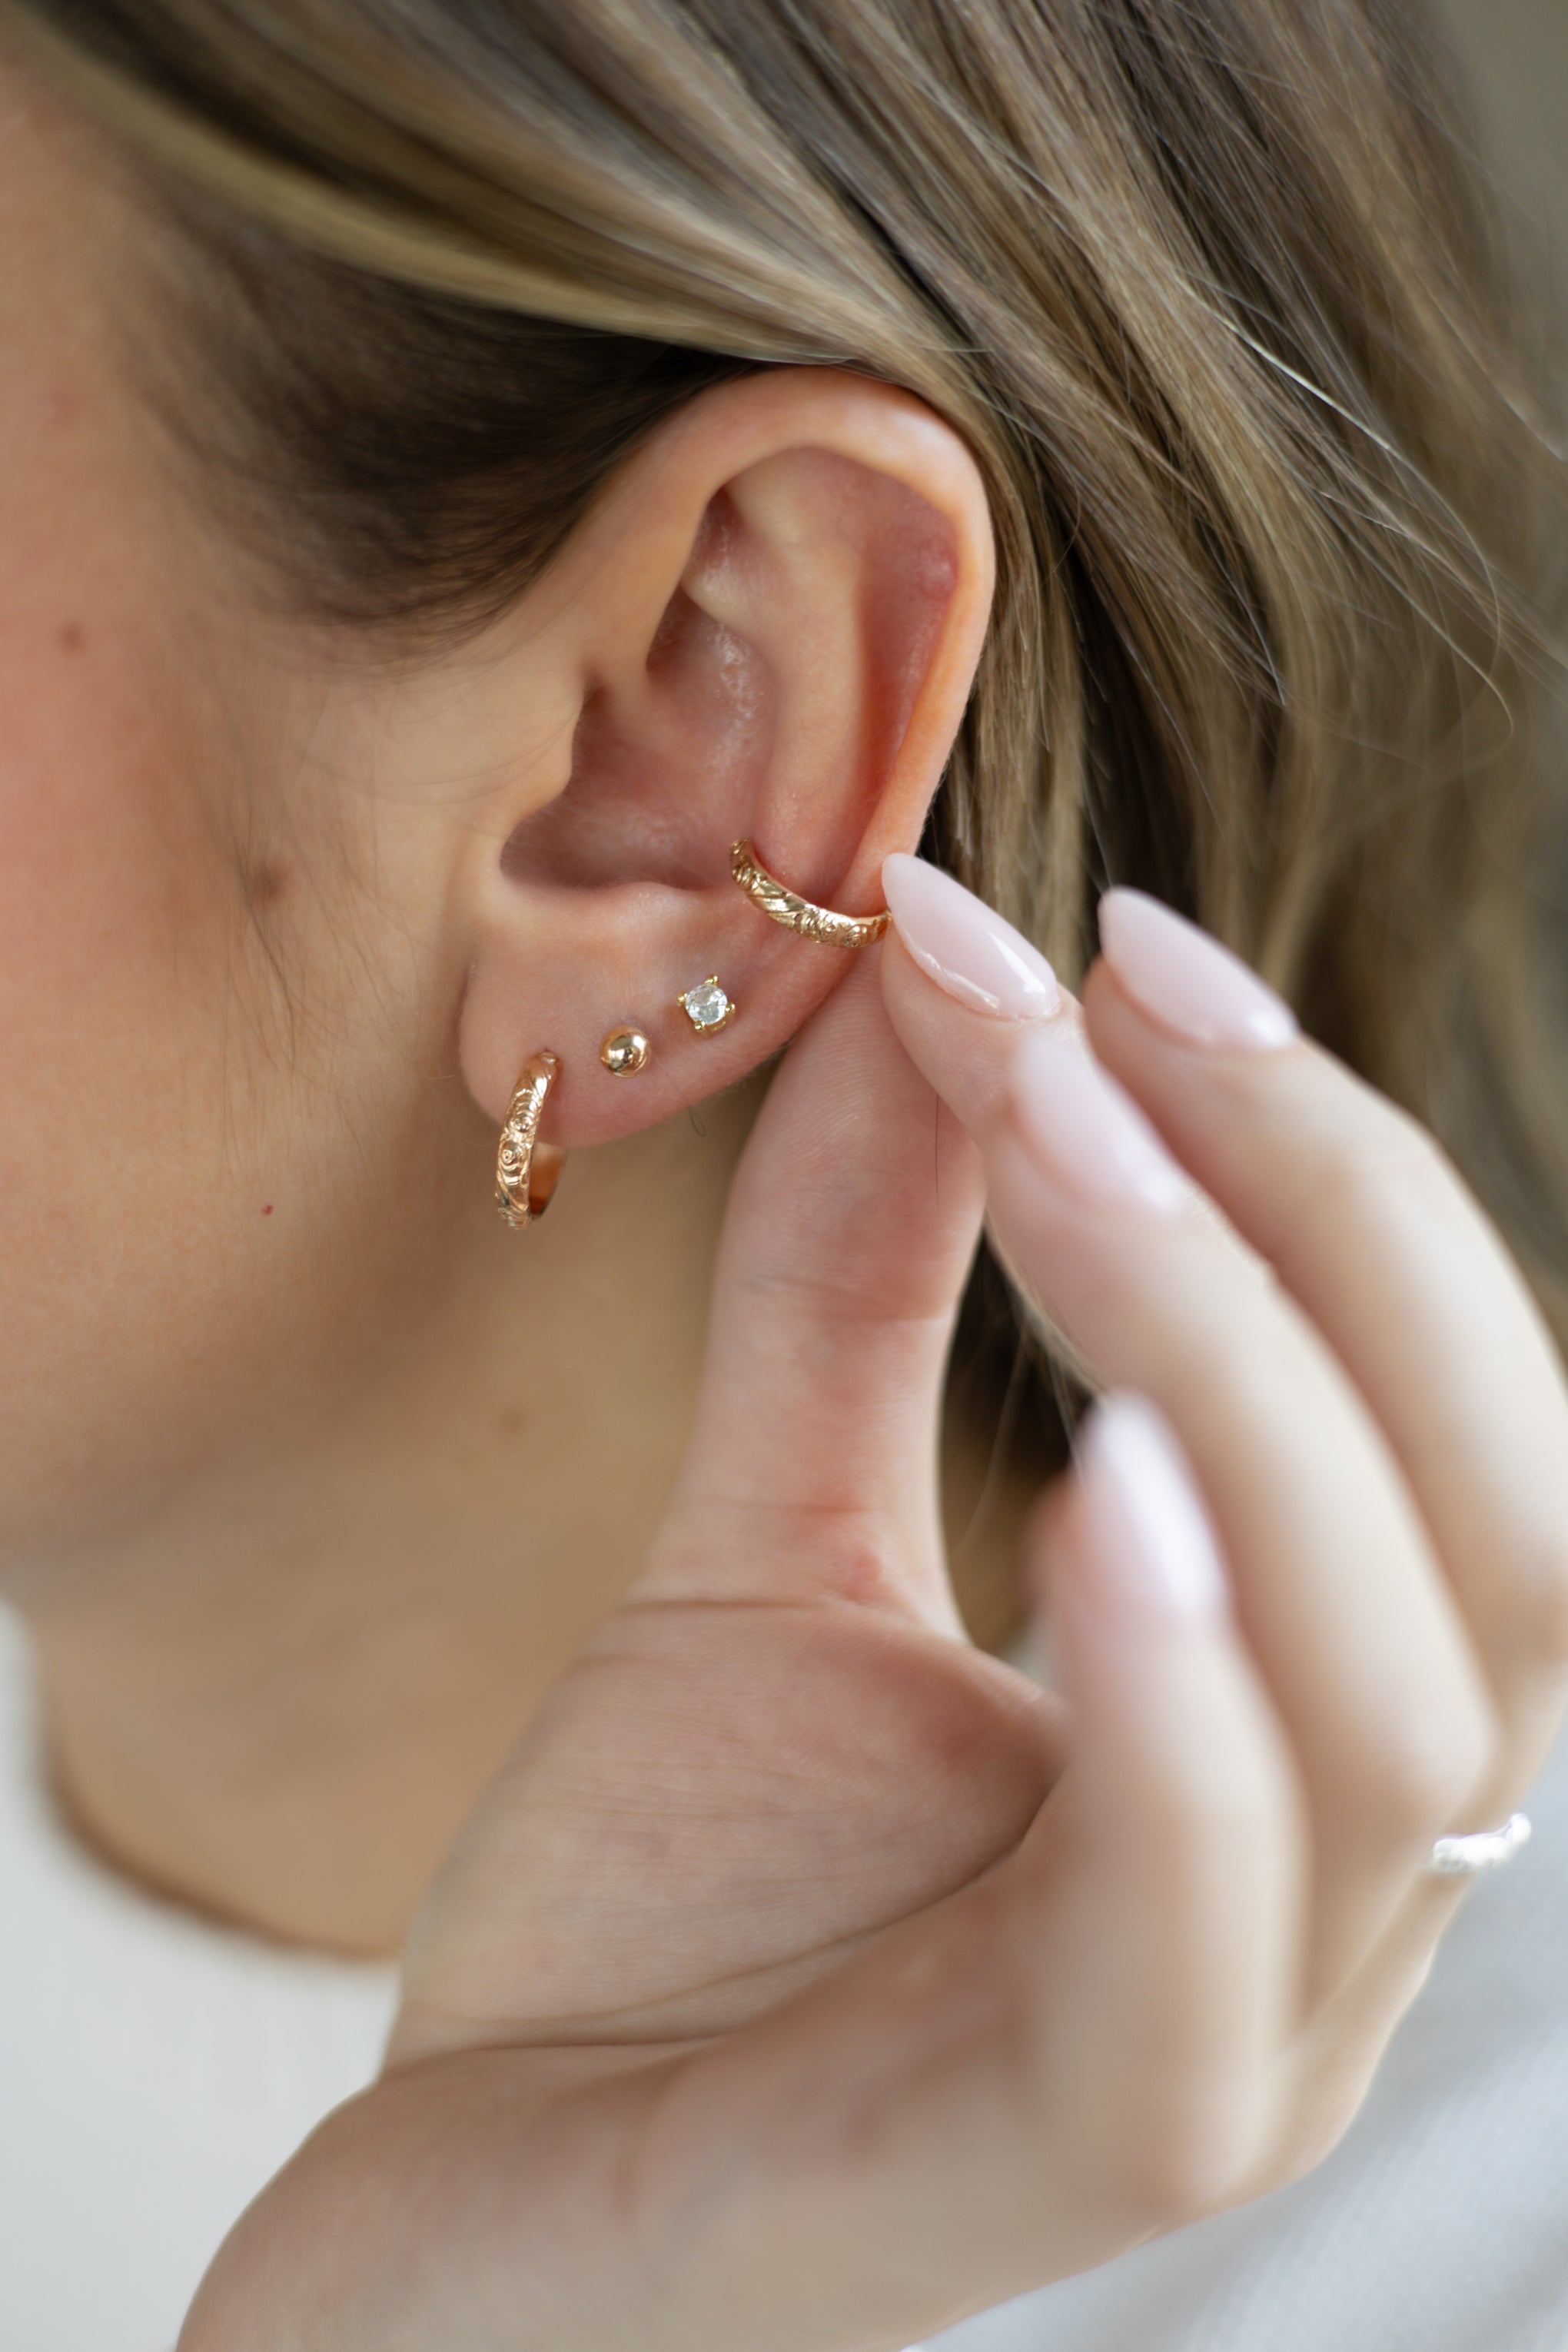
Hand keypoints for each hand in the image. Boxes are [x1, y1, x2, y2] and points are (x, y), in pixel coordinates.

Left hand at [180, 874, 1567, 2351]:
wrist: (469, 2227)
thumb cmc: (658, 1915)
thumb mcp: (765, 1538)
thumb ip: (858, 1281)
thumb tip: (923, 975)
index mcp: (1292, 1743)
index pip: (1448, 1432)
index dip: (1324, 1169)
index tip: (1112, 948)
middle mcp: (1325, 1902)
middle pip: (1496, 1544)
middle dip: (1320, 1227)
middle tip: (1101, 1012)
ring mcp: (1221, 2052)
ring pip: (1389, 1715)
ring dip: (1249, 1386)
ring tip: (1076, 1152)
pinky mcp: (1060, 2171)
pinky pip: (1204, 1954)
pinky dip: (1188, 1709)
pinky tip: (1101, 1489)